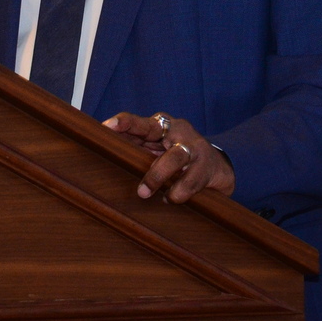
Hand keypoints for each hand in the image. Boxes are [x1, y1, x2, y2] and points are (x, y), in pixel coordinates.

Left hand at [102, 111, 234, 203]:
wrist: (218, 167)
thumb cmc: (177, 157)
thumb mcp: (157, 150)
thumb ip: (135, 149)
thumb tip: (103, 156)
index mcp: (160, 126)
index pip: (139, 122)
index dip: (123, 123)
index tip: (106, 127)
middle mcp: (177, 131)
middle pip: (156, 133)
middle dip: (141, 150)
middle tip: (125, 166)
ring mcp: (194, 147)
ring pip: (175, 156)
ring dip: (157, 176)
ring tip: (143, 193)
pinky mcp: (207, 166)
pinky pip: (191, 180)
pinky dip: (178, 192)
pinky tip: (170, 198)